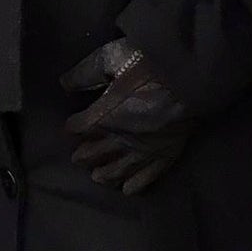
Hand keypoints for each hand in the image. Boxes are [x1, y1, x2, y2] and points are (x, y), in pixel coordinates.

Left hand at [61, 38, 195, 195]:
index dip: (72, 128)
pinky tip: (128, 191)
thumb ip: (84, 74)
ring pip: (120, 169)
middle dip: (85, 155)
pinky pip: (148, 176)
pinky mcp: (166, 155)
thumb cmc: (145, 65)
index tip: (68, 130)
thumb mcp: (107, 60)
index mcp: (103, 116)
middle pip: (97, 152)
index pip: (80, 128)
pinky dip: (136, 184)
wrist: (186, 80)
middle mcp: (120, 138)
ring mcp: (144, 150)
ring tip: (97, 178)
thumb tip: (64, 84)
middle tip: (77, 160)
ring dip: (106, 174)